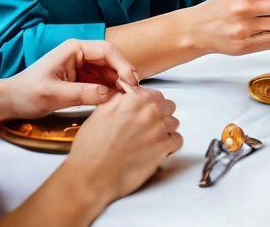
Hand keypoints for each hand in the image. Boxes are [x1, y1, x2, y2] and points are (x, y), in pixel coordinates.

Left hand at [0, 40, 138, 120]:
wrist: (10, 101)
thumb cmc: (27, 93)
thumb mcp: (54, 94)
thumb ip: (82, 94)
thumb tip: (110, 95)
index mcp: (73, 48)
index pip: (106, 50)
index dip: (122, 64)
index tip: (131, 82)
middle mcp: (80, 54)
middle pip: (111, 60)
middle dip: (123, 75)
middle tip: (134, 95)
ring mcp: (81, 67)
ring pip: (108, 72)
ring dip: (119, 84)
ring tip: (129, 100)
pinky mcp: (80, 80)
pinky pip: (100, 83)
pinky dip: (110, 91)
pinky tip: (117, 102)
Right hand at [65, 85, 181, 202]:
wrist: (92, 175)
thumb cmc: (92, 148)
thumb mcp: (101, 111)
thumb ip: (119, 98)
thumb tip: (127, 94)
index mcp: (134, 99)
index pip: (154, 93)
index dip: (149, 103)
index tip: (145, 109)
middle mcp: (149, 112)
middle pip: (167, 106)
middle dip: (159, 114)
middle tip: (148, 124)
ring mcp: (158, 130)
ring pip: (173, 122)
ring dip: (165, 129)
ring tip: (151, 138)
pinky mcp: (163, 150)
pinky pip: (177, 140)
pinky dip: (170, 144)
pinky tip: (159, 148)